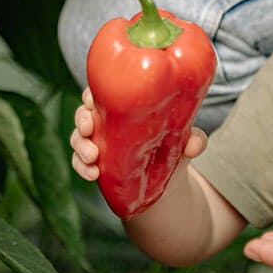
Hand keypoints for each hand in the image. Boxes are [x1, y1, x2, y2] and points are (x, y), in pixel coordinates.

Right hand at [70, 87, 207, 181]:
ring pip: (78, 138)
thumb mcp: (186, 140)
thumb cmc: (174, 145)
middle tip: (90, 128)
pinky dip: (81, 167)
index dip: (93, 93)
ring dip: (80, 146)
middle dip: (82, 119)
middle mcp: (107, 120)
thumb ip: (193, 139)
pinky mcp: (94, 163)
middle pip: (84, 112)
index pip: (102, 91)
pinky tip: (92, 173)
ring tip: (93, 157)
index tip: (94, 101)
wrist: (167, 181)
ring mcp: (98, 142)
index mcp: (124, 104)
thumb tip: (194, 144)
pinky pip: (79, 162)